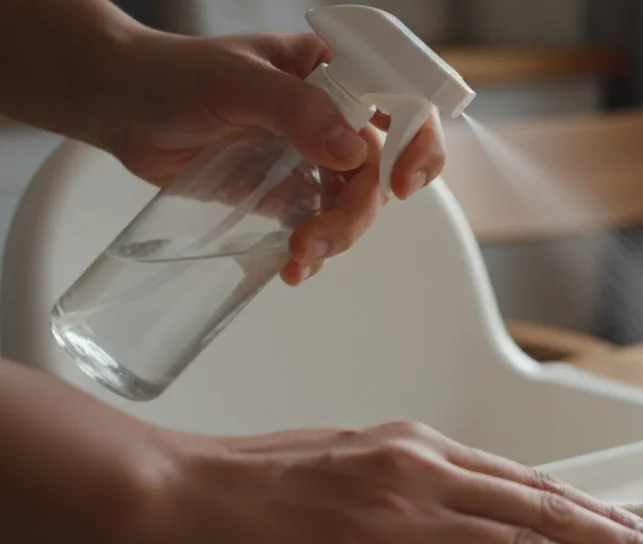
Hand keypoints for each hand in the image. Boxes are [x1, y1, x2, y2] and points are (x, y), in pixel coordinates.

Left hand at [99, 29, 445, 285]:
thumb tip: (353, 153)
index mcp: (335, 71)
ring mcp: (313, 155)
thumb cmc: (172, 75)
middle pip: (380, 170)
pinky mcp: (288, 191)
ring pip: (354, 204)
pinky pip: (321, 224)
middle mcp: (334, 113)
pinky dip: (314, 251)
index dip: (417, 144)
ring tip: (298, 257)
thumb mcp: (235, 83)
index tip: (402, 182)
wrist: (120, 106)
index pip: (403, 104)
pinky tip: (294, 267)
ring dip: (336, 236)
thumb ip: (296, 110)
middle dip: (357, 211)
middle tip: (318, 237)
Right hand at [133, 421, 642, 543]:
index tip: (639, 531)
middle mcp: (421, 474)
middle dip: (620, 542)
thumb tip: (467, 508)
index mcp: (417, 448)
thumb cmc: (249, 482)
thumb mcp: (350, 459)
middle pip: (545, 513)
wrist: (170, 493)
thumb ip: (413, 482)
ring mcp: (399, 518)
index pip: (530, 484)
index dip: (594, 511)